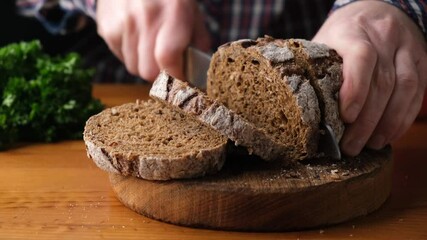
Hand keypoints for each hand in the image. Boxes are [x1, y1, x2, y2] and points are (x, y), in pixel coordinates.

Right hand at [96, 0, 210, 80]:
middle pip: (149, 71)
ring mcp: (122, 22)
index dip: (176, 75)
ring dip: (145, 64)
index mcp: (173, 12)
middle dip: (160, 74)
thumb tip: (197, 73)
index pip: (168, 58)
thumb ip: (197, 42)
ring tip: (151, 45)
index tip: (182, 78)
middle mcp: (144, 17)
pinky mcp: (106, 27)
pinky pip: (121, 57)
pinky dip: (131, 54)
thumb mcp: (191, 11)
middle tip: (167, 63)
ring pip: (133, 68)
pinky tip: (137, 37)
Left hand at [313, 1, 426, 155]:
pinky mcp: (421, 60)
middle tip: (351, 146)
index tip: (345, 118)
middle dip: (366, 120)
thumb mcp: (325, 42)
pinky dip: (404, 117)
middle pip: (382, 82)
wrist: (377, 9)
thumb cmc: (343, 33)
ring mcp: (407, 48)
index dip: (355, 90)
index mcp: (354, 31)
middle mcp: (385, 36)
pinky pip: (418, 92)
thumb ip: (319, 69)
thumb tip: (302, 108)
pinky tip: (389, 134)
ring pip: (405, 88)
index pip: (361, 58)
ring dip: (388, 123)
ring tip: (370, 144)